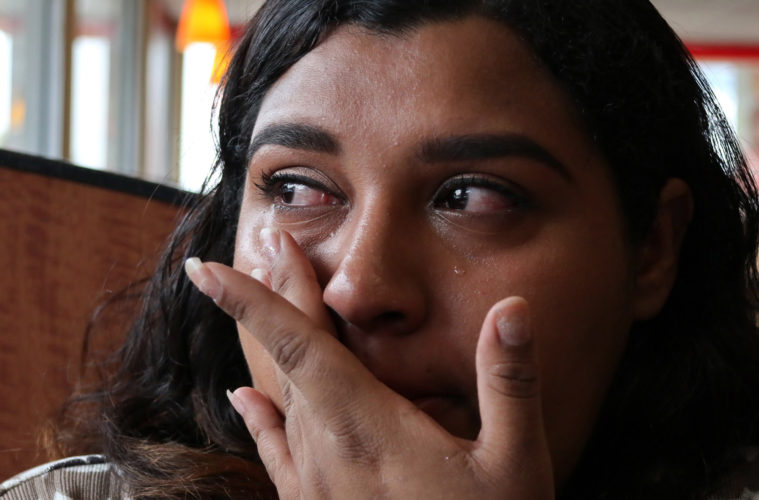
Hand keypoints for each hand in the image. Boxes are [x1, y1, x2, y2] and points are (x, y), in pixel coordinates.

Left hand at [185, 230, 553, 498]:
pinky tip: (246, 402)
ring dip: (272, 343)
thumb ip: (511, 384)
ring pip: (281, 394)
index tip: (206, 268)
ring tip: (263, 298)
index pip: (296, 345)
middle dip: (273, 293)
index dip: (251, 300)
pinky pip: (275, 449)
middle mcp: (325, 448)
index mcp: (365, 426)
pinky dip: (259, 416)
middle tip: (267, 243)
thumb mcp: (515, 465)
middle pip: (287, 356)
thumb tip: (512, 310)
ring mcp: (313, 482)